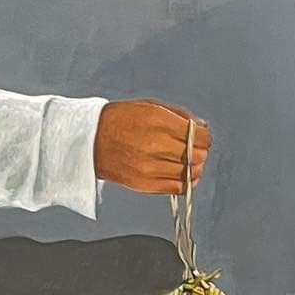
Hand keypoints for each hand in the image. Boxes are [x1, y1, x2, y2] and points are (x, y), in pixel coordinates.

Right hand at [94, 102, 211, 194]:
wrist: (90, 140)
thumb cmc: (121, 120)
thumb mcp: (150, 106)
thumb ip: (180, 115)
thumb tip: (204, 127)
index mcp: (158, 121)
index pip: (200, 136)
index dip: (205, 137)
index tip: (201, 137)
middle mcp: (155, 144)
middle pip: (198, 156)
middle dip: (200, 151)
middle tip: (192, 148)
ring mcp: (150, 167)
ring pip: (191, 173)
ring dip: (193, 167)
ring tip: (185, 161)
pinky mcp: (146, 184)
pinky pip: (179, 187)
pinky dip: (186, 181)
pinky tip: (181, 173)